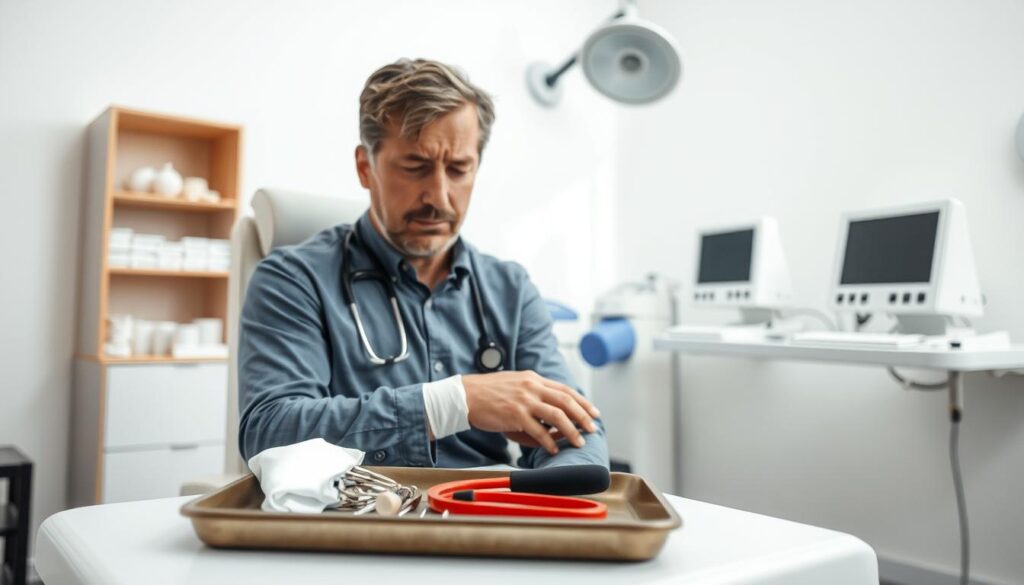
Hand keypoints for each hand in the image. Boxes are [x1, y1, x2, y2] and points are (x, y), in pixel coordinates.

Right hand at [462, 370, 600, 454]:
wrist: (465, 395)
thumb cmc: (489, 394)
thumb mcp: (515, 387)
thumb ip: (534, 399)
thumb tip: (550, 421)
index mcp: (533, 379)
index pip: (565, 389)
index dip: (582, 402)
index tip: (594, 413)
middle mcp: (532, 387)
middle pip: (566, 401)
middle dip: (583, 416)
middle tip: (593, 429)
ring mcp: (524, 400)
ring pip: (557, 415)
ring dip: (571, 430)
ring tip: (578, 442)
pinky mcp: (515, 414)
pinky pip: (538, 430)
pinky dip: (549, 441)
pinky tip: (554, 449)